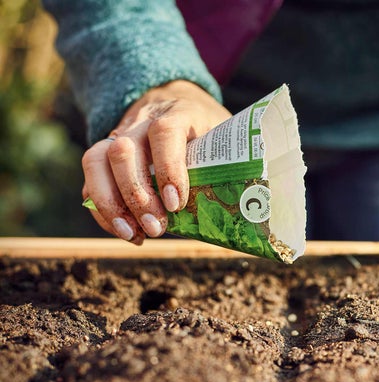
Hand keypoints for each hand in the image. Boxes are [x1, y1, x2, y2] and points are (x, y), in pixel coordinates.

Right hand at [82, 80, 230, 243]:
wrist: (178, 102)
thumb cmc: (208, 131)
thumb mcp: (225, 140)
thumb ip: (227, 168)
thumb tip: (242, 213)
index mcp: (179, 113)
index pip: (165, 133)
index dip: (168, 168)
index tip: (176, 203)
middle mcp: (142, 121)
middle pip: (123, 151)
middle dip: (137, 195)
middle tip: (157, 227)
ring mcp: (119, 135)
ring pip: (95, 161)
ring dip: (111, 204)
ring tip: (134, 234)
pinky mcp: (105, 154)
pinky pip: (90, 179)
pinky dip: (102, 210)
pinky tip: (127, 231)